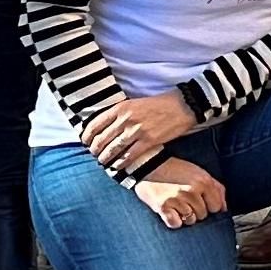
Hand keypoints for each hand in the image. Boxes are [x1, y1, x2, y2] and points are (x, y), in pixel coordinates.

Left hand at [81, 92, 196, 174]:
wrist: (184, 105)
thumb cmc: (160, 104)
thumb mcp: (136, 103)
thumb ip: (120, 114)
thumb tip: (106, 128)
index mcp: (121, 108)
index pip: (95, 125)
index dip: (87, 136)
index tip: (86, 142)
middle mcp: (126, 119)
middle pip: (101, 139)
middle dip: (95, 150)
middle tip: (95, 154)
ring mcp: (137, 131)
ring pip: (112, 150)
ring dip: (105, 158)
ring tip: (103, 161)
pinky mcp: (149, 141)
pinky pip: (128, 156)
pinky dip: (120, 163)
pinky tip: (118, 166)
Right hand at [134, 156, 226, 228]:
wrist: (149, 165)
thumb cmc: (176, 169)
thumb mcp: (200, 173)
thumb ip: (216, 189)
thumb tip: (224, 208)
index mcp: (204, 182)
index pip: (217, 207)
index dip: (211, 206)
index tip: (203, 202)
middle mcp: (192, 191)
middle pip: (203, 215)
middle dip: (198, 211)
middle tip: (188, 201)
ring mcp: (177, 199)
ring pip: (190, 220)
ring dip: (186, 216)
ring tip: (179, 205)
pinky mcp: (162, 207)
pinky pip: (175, 224)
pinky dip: (174, 221)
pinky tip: (172, 212)